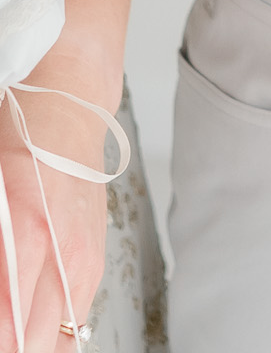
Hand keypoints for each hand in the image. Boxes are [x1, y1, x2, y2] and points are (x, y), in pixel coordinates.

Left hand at [0, 87, 109, 351]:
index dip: (0, 340)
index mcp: (29, 237)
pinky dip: (50, 334)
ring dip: (31, 344)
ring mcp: (84, 262)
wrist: (70, 109)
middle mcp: (64, 256)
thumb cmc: (21, 138)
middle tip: (1, 334)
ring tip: (12, 333)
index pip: (9, 329)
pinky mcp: (94, 262)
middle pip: (33, 345)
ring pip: (58, 342)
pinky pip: (75, 321)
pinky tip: (31, 325)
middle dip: (11, 344)